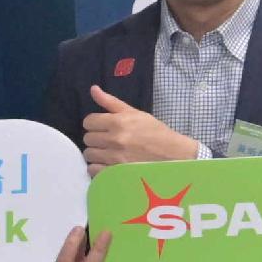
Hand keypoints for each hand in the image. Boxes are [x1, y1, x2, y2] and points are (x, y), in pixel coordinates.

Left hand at [79, 85, 201, 169]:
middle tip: (109, 140)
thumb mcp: (136, 113)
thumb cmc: (155, 132)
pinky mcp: (116, 173)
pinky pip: (93, 169)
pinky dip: (99, 167)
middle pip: (87, 138)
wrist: (174, 154)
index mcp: (119, 122)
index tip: (104, 126)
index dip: (95, 123)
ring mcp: (114, 158)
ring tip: (110, 152)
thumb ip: (111, 102)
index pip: (88, 121)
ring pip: (89, 154)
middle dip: (97, 138)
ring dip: (97, 153)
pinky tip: (109, 164)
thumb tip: (93, 89)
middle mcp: (115, 139)